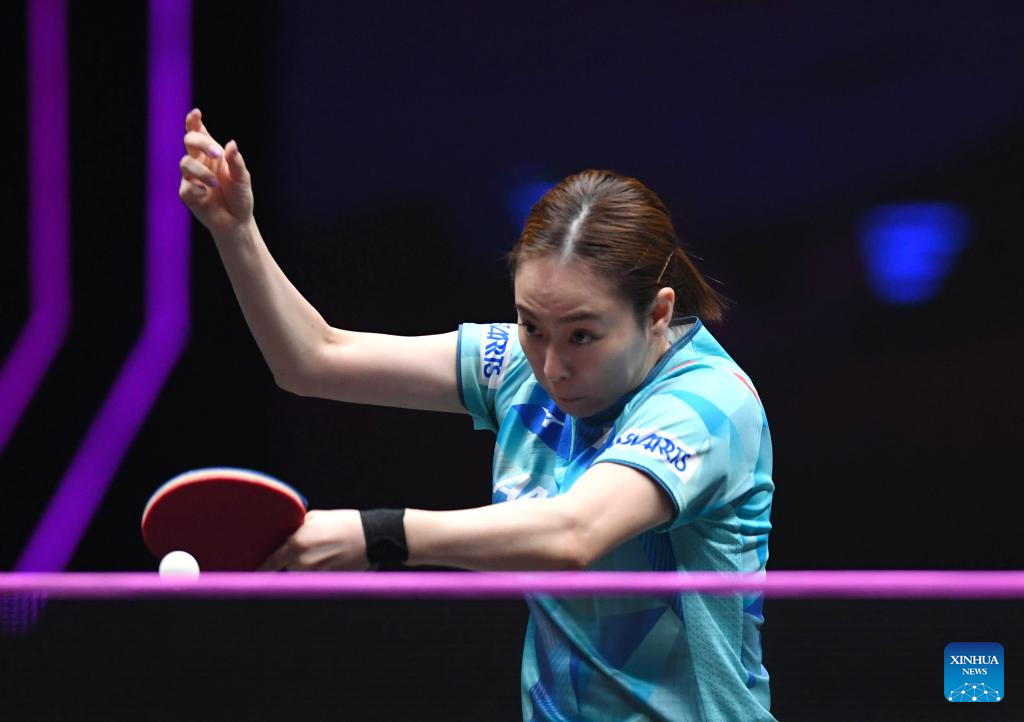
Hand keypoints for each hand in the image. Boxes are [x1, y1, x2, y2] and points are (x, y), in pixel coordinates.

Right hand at [178, 108, 254, 236]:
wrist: (237, 222)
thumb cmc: (240, 197)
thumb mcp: (242, 178)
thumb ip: (235, 161)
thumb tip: (231, 144)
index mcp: (212, 154)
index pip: (199, 133)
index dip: (194, 122)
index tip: (196, 113)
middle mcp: (200, 162)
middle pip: (189, 141)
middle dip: (200, 142)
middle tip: (217, 153)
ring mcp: (191, 177)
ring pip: (185, 163)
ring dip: (202, 171)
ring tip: (216, 183)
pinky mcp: (187, 194)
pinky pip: (186, 186)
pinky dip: (197, 188)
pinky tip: (206, 194)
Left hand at [258, 509, 368, 570]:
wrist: (371, 536)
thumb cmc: (343, 523)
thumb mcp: (314, 518)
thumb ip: (295, 529)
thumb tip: (282, 537)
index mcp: (296, 543)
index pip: (270, 562)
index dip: (261, 567)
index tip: (253, 571)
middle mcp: (302, 562)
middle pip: (287, 566)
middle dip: (292, 559)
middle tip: (310, 547)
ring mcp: (315, 574)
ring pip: (300, 573)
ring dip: (305, 566)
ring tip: (324, 551)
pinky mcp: (327, 581)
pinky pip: (315, 578)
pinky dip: (318, 571)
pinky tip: (331, 559)